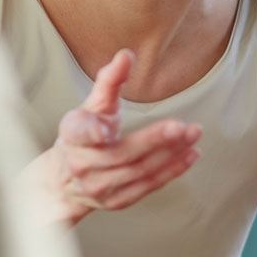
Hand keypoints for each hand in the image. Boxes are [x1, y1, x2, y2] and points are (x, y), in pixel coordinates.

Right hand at [28, 50, 201, 226]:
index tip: (103, 130)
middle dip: (152, 140)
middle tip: (179, 126)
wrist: (63, 181)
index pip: (79, 133)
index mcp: (73, 137)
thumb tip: (126, 55)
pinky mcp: (117, 201)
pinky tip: (191, 154)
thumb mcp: (90, 106)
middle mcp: (83, 165)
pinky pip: (149, 186)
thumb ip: (109, 81)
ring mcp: (100, 187)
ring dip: (170, 153)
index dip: (91, 132)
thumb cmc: (82, 135)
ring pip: (140, 171)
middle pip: (121, 154)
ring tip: (193, 132)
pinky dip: (172, 170)